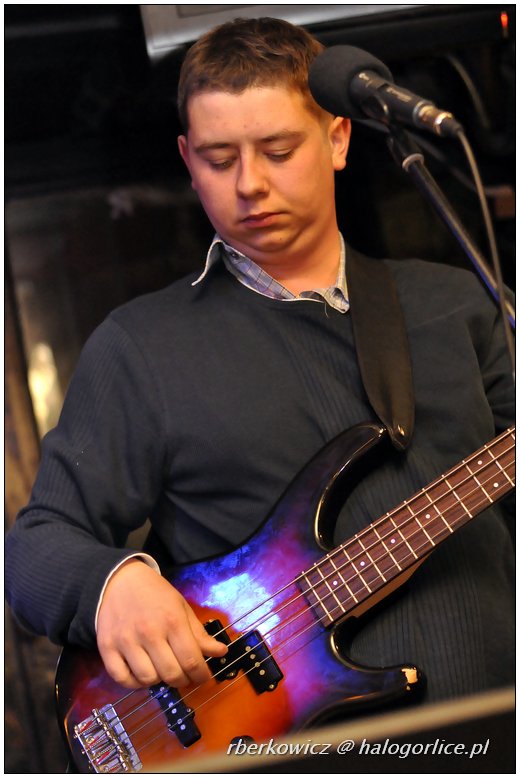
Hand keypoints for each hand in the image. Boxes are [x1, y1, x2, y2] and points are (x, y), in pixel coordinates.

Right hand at [96, 559, 226, 688]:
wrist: (119, 580)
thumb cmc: (155, 593)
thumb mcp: (181, 607)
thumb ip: (199, 633)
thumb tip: (221, 652)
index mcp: (172, 621)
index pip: (192, 661)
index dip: (201, 675)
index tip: (203, 677)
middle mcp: (149, 633)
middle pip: (171, 674)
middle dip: (183, 680)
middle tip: (184, 675)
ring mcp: (126, 641)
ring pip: (148, 679)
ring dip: (159, 681)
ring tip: (163, 671)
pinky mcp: (107, 648)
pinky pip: (122, 679)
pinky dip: (134, 683)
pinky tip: (142, 674)